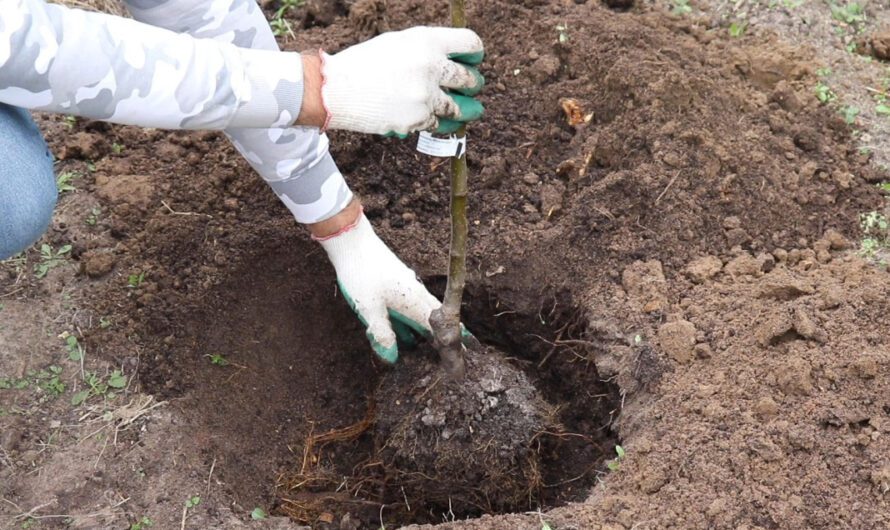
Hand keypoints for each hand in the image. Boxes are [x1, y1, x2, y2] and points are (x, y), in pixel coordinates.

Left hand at [313, 204, 465, 362]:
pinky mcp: (397, 282)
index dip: (450, 340)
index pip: (438, 327)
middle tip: (458, 350)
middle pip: (436, 317)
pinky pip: (411, 306)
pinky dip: (414, 320)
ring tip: (433, 346)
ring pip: (423, 311)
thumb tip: (393, 358)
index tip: (464, 352)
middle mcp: (416, 293)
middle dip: (445, 333)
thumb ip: (382, 334)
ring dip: (429, 328)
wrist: (352, 241)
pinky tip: (405, 332)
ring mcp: (407, 286)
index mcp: (414, 301)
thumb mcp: (369, 309)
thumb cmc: (361, 274)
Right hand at [319, 26, 484, 135]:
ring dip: (468, 109)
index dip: (476, 54)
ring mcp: (425, 95)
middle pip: (469, 78)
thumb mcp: (398, 42)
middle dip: (474, 83)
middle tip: (473, 86)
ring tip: (473, 111)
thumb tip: (453, 59)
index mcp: (427, 41)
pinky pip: (440, 123)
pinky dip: (445, 123)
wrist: (337, 90)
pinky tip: (449, 122)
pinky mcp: (418, 118)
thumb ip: (428, 48)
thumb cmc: (365, 64)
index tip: (475, 60)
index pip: (470, 44)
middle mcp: (430, 66)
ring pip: (460, 106)